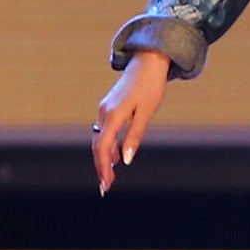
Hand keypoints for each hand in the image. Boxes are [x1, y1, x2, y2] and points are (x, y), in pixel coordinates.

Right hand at [93, 51, 170, 193]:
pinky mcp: (110, 107)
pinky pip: (105, 131)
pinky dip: (108, 145)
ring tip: (110, 176)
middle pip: (98, 146)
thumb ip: (135, 136)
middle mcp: (104, 112)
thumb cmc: (151, 86)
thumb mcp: (146, 112)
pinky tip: (116, 156)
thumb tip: (127, 160)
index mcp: (113, 115)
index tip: (106, 184)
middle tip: (106, 187)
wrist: (148, 62)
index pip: (104, 148)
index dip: (104, 167)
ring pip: (100, 139)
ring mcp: (105, 109)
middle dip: (102, 167)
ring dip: (104, 157)